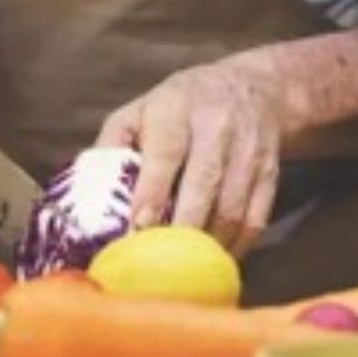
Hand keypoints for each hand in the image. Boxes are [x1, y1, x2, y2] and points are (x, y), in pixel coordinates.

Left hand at [95, 56, 282, 254]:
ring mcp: (249, 149)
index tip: (139, 227)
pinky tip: (214, 260)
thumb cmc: (180, 107)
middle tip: (159, 262)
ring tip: (184, 268)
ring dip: (208, 244)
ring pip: (232, 207)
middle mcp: (218, 125)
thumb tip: (87, 199)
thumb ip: (113, 147)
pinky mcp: (270, 172)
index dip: (153, 191)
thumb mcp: (140, 111)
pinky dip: (236, 247)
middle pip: (205, 182)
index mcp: (177, 108)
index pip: (166, 151)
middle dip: (182, 227)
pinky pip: (255, 218)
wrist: (252, 88)